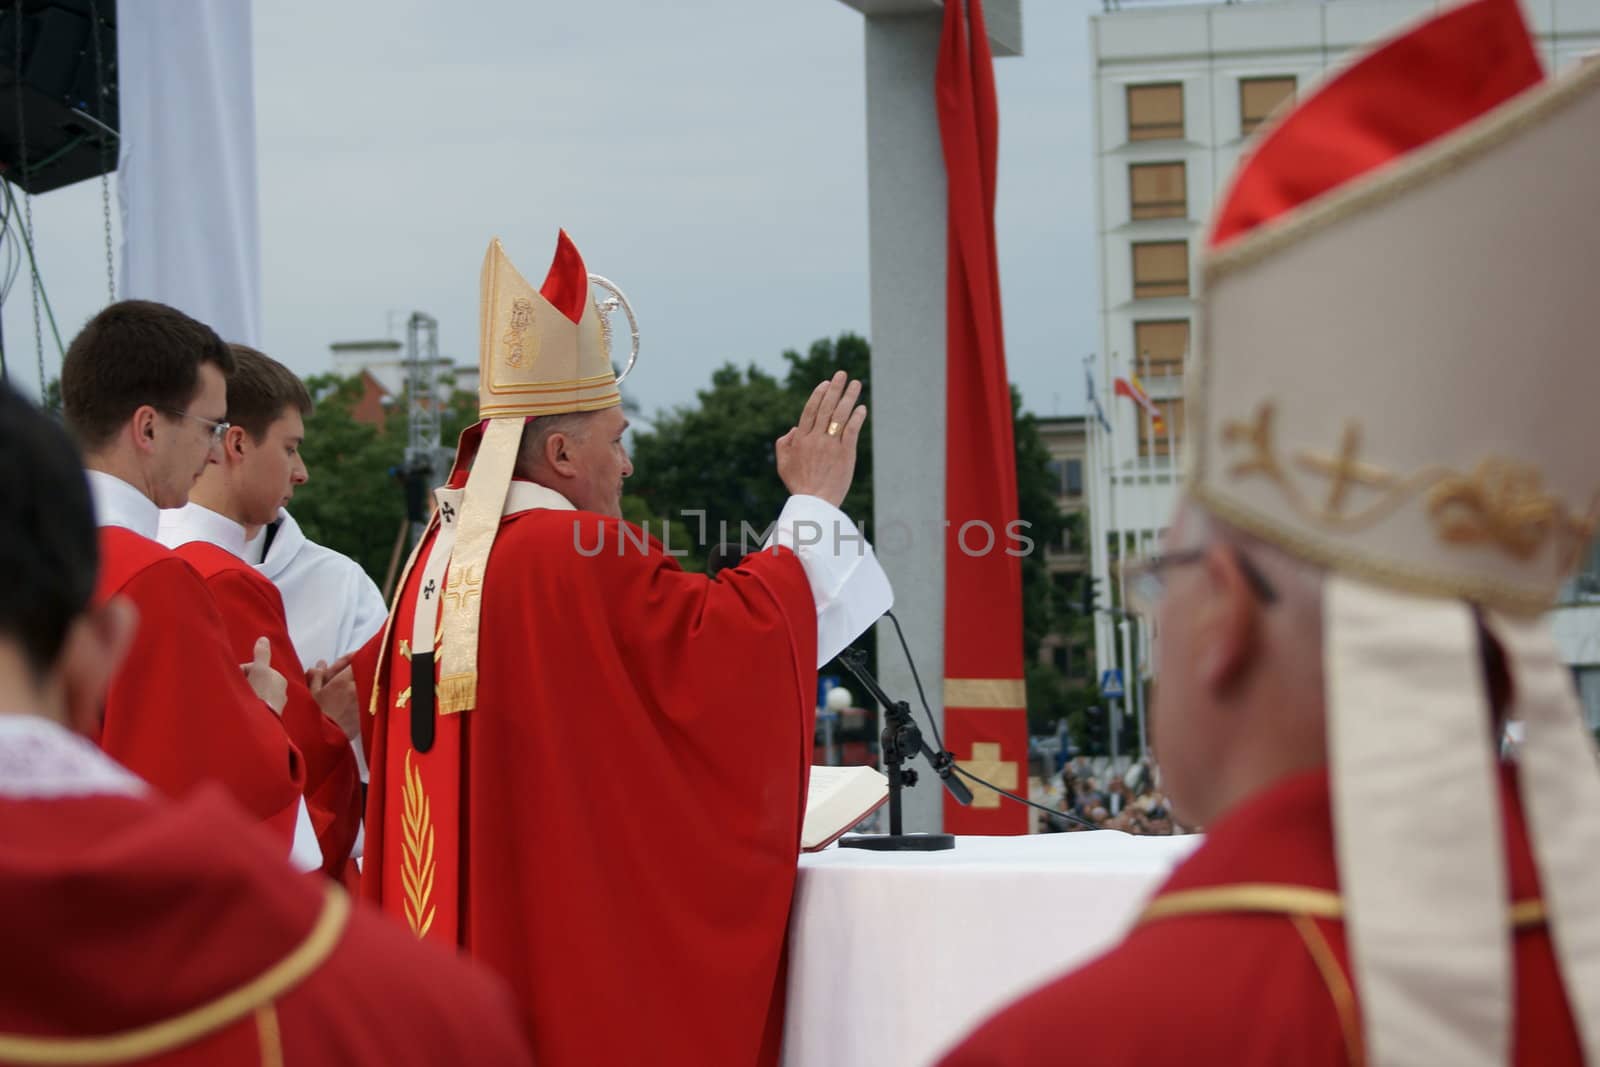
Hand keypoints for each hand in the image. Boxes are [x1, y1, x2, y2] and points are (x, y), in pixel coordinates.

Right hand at [242, 636, 286, 714]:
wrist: (260, 720)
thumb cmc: (260, 693)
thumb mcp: (259, 670)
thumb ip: (261, 655)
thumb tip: (264, 639)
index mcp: (279, 679)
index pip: (255, 669)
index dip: (242, 673)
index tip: (237, 680)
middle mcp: (280, 691)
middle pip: (256, 681)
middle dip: (246, 684)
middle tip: (238, 691)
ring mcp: (275, 704)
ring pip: (256, 693)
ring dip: (247, 695)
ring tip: (242, 701)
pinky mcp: (270, 717)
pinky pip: (257, 706)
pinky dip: (251, 706)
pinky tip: (246, 709)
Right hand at [308, 650, 360, 740]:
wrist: (323, 741)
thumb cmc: (315, 716)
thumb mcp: (310, 694)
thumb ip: (317, 677)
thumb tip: (319, 666)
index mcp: (344, 682)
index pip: (357, 660)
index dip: (352, 657)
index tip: (350, 657)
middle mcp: (358, 689)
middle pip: (364, 671)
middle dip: (355, 668)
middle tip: (345, 671)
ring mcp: (365, 701)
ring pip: (366, 684)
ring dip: (358, 681)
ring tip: (345, 684)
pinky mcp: (367, 713)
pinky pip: (367, 697)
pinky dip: (360, 693)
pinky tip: (350, 697)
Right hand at [776, 370, 866, 507]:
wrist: (815, 503)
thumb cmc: (799, 485)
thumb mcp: (783, 465)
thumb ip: (784, 444)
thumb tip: (794, 428)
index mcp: (801, 439)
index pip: (810, 410)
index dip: (818, 395)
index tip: (826, 383)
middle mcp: (816, 438)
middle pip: (826, 407)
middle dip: (835, 388)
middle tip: (842, 374)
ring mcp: (831, 445)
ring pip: (840, 415)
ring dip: (849, 397)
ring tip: (856, 383)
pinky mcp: (845, 454)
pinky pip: (852, 431)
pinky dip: (857, 417)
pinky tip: (862, 407)